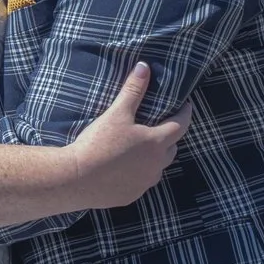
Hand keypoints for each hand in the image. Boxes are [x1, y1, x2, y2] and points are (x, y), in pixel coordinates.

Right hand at [61, 63, 189, 209]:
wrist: (76, 178)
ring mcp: (144, 183)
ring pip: (158, 167)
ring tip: (144, 147)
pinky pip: (142, 182)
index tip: (186, 106)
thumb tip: (144, 67)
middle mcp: (156, 166)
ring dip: (155, 157)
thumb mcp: (117, 113)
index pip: (180, 125)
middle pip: (171, 148)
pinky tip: (127, 167)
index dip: (185, 114)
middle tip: (162, 125)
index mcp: (156, 143)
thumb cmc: (99, 143)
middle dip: (170, 136)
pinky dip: (139, 173)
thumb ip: (133, 90)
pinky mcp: (131, 196)